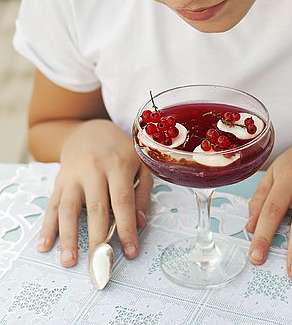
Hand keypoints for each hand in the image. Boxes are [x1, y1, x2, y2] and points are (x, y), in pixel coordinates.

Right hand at [36, 119, 153, 266]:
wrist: (91, 130)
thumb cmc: (120, 151)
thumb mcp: (140, 163)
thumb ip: (142, 192)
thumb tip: (140, 224)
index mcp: (118, 165)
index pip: (123, 201)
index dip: (126, 228)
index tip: (130, 253)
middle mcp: (94, 170)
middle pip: (96, 208)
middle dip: (97, 239)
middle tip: (100, 265)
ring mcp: (73, 176)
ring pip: (69, 209)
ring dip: (68, 237)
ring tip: (69, 262)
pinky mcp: (59, 181)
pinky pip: (52, 206)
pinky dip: (47, 227)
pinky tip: (45, 246)